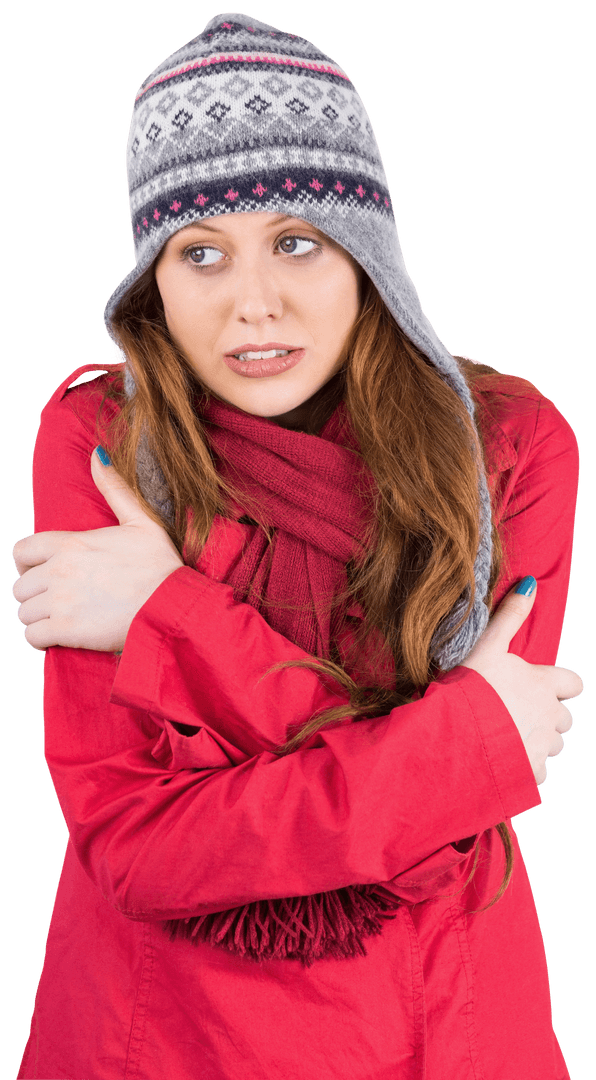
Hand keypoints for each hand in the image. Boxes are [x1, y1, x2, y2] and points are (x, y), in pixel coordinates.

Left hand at [11, 447, 183, 652]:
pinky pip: (32, 637)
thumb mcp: (142, 520)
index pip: (21, 550)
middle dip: (34, 594)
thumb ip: (114, 488)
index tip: (39, 573)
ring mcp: (60, 602)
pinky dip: (40, 639)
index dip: (25, 564)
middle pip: (20, 586)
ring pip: (23, 613)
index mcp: (72, 543)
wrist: (172, 607)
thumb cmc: (162, 566)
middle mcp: (59, 570)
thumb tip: (98, 454)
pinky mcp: (66, 631)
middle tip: (54, 601)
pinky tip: (58, 637)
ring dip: (36, 618)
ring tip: (58, 620)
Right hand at [460, 580, 584, 784]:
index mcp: (543, 684)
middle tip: (519, 712)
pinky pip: (540, 772)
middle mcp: (550, 716)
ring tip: (511, 736)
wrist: (453, 733)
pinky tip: (506, 759)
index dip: (561, 686)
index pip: (573, 684)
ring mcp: (542, 746)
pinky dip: (528, 766)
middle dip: (550, 717)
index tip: (543, 686)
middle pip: (566, 719)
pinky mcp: (530, 771)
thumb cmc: (468, 688)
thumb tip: (531, 584)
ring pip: (556, 745)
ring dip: (540, 741)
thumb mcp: (487, 645)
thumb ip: (510, 616)